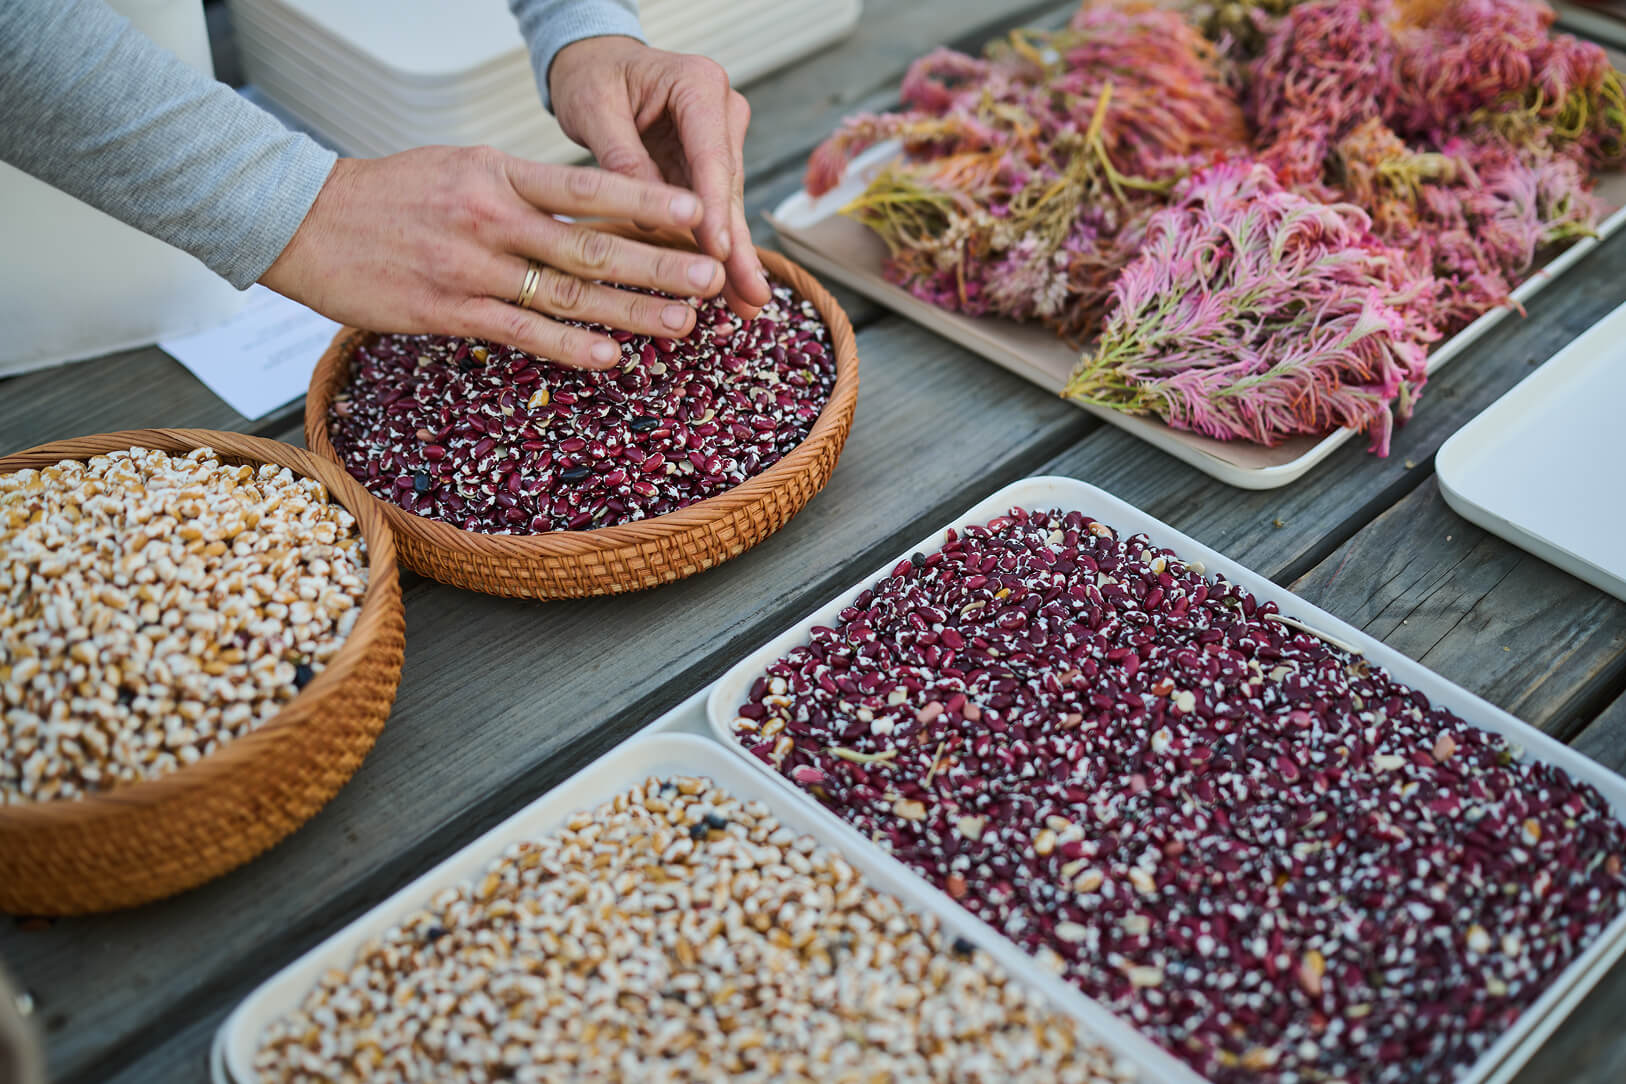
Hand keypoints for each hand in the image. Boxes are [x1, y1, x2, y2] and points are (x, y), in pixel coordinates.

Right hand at [260, 146, 726, 368]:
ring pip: (565, 292)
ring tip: (682, 323)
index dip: (646, 200)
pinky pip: (520, 332)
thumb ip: (522, 189)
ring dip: (629, 310)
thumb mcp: (459, 168)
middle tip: (711, 275)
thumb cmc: (389, 194)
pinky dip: (569, 346)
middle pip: (590, 243)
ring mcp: (469, 267)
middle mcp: (490, 217)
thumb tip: (592, 209)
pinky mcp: (446, 310)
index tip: (697, 211)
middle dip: (658, 262)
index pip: (586, 186)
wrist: (301, 219)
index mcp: (497, 171)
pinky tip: (611, 357)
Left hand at [548, 36, 770, 317]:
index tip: (718, 252)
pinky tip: (731, 285)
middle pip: (728, 187)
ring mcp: (721, 137)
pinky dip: (716, 247)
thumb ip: (622, 158)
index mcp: (697, 84)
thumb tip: (648, 216)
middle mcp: (721, 109)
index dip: (715, 208)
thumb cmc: (592, 77)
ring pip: (727, 205)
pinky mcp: (710, 163)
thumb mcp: (593, 109)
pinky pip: (713, 210)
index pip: (711, 155)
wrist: (596, 64)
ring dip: (733, 256)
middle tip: (750, 296)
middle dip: (736, 245)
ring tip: (746, 303)